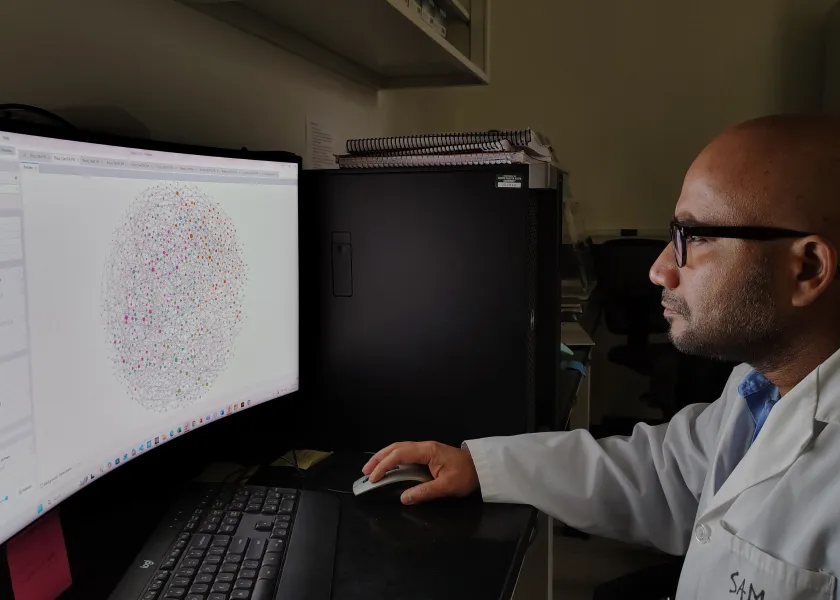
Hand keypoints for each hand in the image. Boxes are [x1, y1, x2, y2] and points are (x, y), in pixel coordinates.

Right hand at [362, 441, 479, 505]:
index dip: (384, 466)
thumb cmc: (466, 475)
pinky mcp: (427, 454)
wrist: (480, 467)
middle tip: (365, 472)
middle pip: (395, 448)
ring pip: (399, 449)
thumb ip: (424, 492)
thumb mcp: (447, 487)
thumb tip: (404, 498)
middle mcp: (424, 447)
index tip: (374, 478)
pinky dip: (393, 459)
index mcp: (427, 451)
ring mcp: (425, 449)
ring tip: (372, 470)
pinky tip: (388, 468)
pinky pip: (405, 454)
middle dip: (378, 459)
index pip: (399, 455)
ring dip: (384, 458)